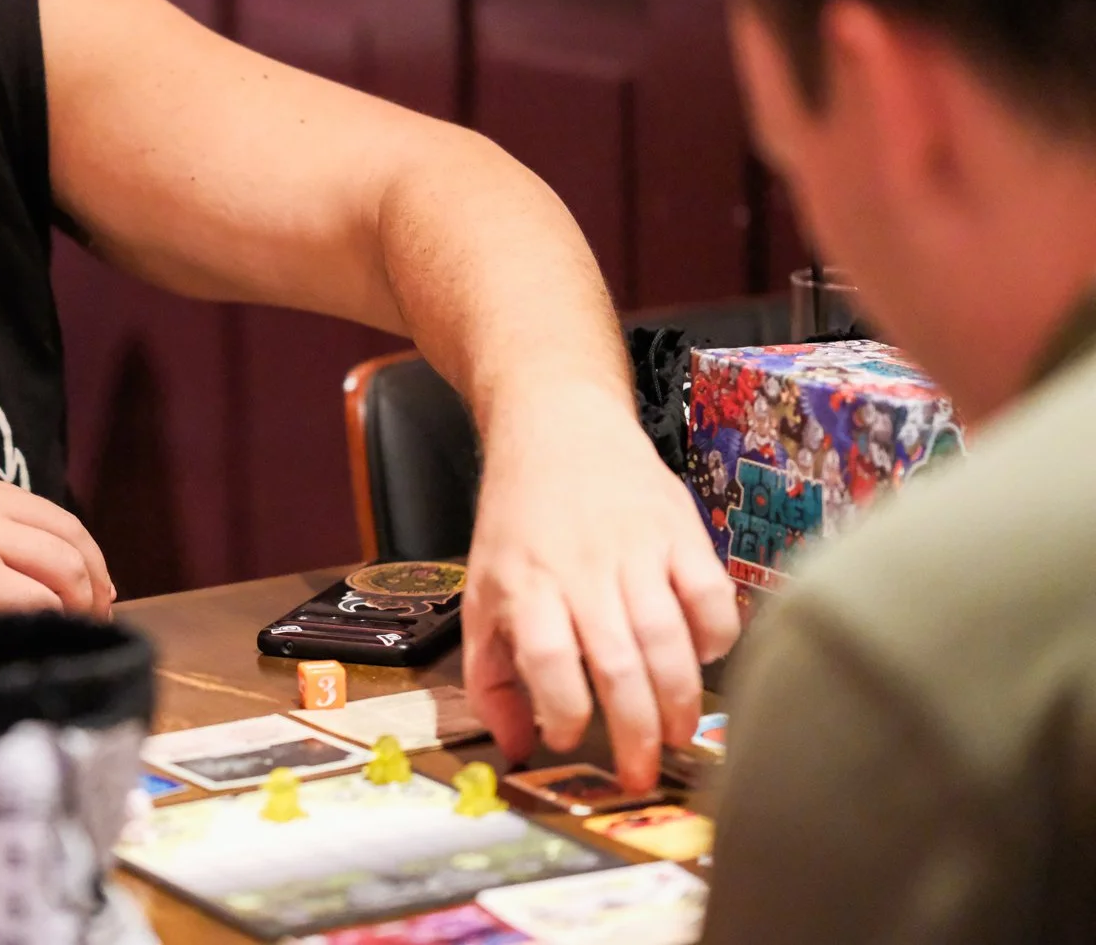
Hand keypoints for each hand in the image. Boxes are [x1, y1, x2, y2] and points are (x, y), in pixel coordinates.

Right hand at [0, 470, 115, 657]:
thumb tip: (26, 573)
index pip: (48, 513)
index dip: (82, 551)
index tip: (92, 585)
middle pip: (66, 534)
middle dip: (94, 577)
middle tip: (100, 613)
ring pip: (63, 565)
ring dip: (82, 603)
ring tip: (81, 632)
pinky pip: (39, 599)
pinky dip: (56, 622)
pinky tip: (53, 641)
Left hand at [462, 386, 738, 790]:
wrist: (558, 427)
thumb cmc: (519, 520)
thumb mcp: (481, 588)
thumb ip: (490, 671)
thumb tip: (515, 744)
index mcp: (525, 583)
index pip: (549, 659)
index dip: (562, 710)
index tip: (566, 739)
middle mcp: (581, 568)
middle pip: (617, 662)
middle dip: (634, 730)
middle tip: (641, 772)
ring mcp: (636, 548)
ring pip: (667, 636)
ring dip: (680, 698)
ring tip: (679, 735)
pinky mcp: (680, 530)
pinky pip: (712, 594)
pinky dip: (717, 635)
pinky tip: (707, 657)